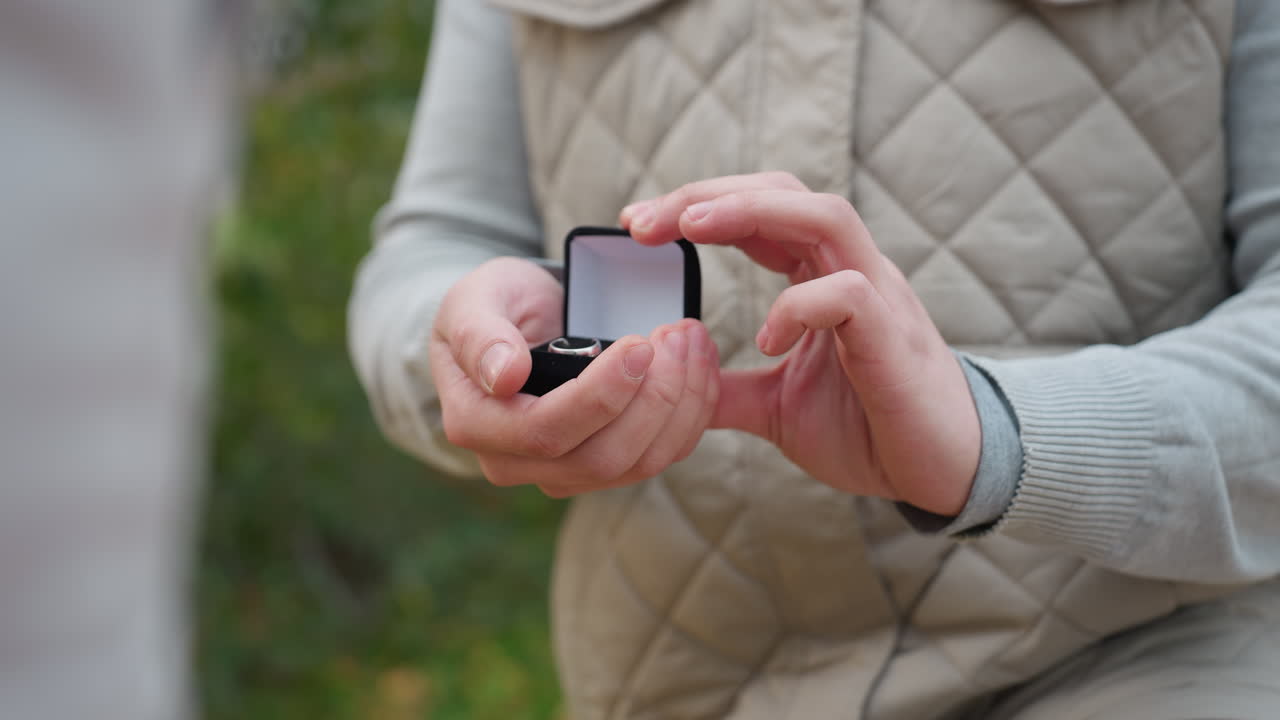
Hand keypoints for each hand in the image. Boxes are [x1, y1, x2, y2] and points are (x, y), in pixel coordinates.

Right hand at [430, 256, 720, 497]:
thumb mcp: (472, 302)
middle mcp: (516, 462)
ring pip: (639, 464)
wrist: (512, 324)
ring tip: (693, 340)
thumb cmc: (489, 308)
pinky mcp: (604, 465)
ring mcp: (563, 471)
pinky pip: (659, 456)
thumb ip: (481, 336)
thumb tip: (505, 376)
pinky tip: (700, 365)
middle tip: (679, 333)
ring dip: (681, 403)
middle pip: (601, 458)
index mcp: (475, 424)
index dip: (601, 396)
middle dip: (654, 398)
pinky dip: (690, 412)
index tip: (639, 344)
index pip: (545, 432)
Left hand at [621, 172, 979, 515]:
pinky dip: (798, 307)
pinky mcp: (893, 338)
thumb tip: (668, 382)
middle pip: (784, 192)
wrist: (944, 471)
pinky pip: (846, 294)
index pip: (759, 212)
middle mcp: (851, 270)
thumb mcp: (775, 407)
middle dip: (708, 194)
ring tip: (690, 229)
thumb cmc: (870, 428)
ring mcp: (878, 297)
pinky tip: (765, 340)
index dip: (697, 206)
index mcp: (822, 276)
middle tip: (642, 222)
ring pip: (824, 216)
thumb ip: (725, 388)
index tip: (636, 226)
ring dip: (750, 212)